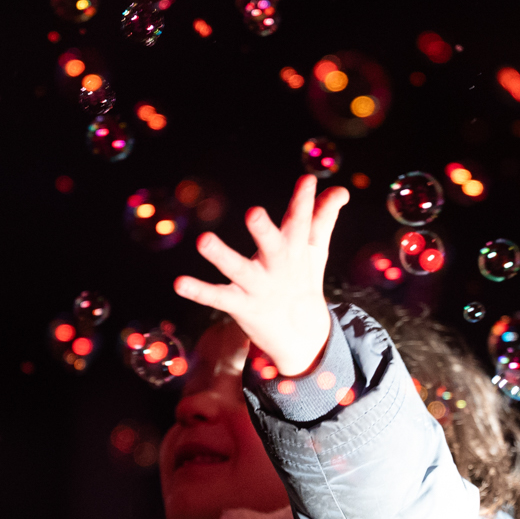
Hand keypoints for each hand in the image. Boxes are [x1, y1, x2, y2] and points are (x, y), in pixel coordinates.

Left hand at [173, 174, 347, 378]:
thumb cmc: (302, 281)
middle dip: (264, 231)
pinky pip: (218, 298)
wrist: (302, 338)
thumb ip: (323, 218)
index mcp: (295, 251)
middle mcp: (278, 268)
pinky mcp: (241, 306)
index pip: (301, 223)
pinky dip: (199, 291)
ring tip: (203, 241)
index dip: (304, 201)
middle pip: (273, 247)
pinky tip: (179, 283)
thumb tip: (340, 190)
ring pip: (239, 271)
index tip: (307, 180)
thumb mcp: (314, 251)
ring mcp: (259, 288)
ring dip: (222, 256)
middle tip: (253, 212)